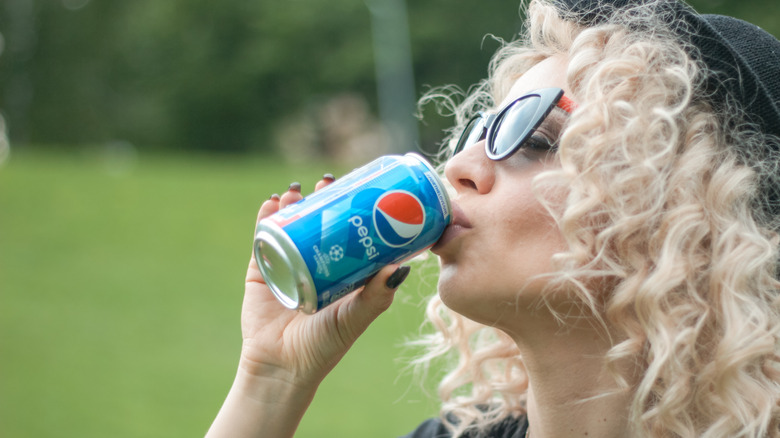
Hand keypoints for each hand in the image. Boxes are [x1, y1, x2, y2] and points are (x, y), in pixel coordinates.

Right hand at [206, 175, 409, 437]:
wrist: (281, 367)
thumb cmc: (325, 346)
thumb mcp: (356, 317)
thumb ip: (378, 296)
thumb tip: (403, 266)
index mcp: (339, 272)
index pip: (347, 232)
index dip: (351, 208)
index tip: (358, 187)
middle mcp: (314, 264)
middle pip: (317, 222)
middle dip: (321, 198)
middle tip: (328, 180)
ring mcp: (286, 265)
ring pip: (290, 225)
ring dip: (293, 203)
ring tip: (298, 189)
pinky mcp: (261, 272)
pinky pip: (263, 239)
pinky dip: (266, 218)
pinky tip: (273, 203)